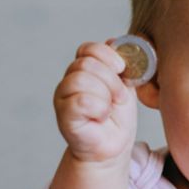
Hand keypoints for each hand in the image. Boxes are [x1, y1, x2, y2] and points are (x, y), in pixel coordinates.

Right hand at [53, 40, 138, 163]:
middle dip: (111, 80)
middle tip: (119, 97)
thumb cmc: (118, 116)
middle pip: (86, 63)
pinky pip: (81, 100)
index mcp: (84, 69)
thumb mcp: (125, 85)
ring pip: (81, 78)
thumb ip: (121, 65)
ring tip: (110, 108)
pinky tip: (101, 117)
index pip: (88, 49)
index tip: (122, 70)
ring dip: (105, 94)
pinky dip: (98, 108)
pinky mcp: (64, 115)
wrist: (113, 145)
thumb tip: (116, 42)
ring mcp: (63, 97)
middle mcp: (69, 79)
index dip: (108, 56)